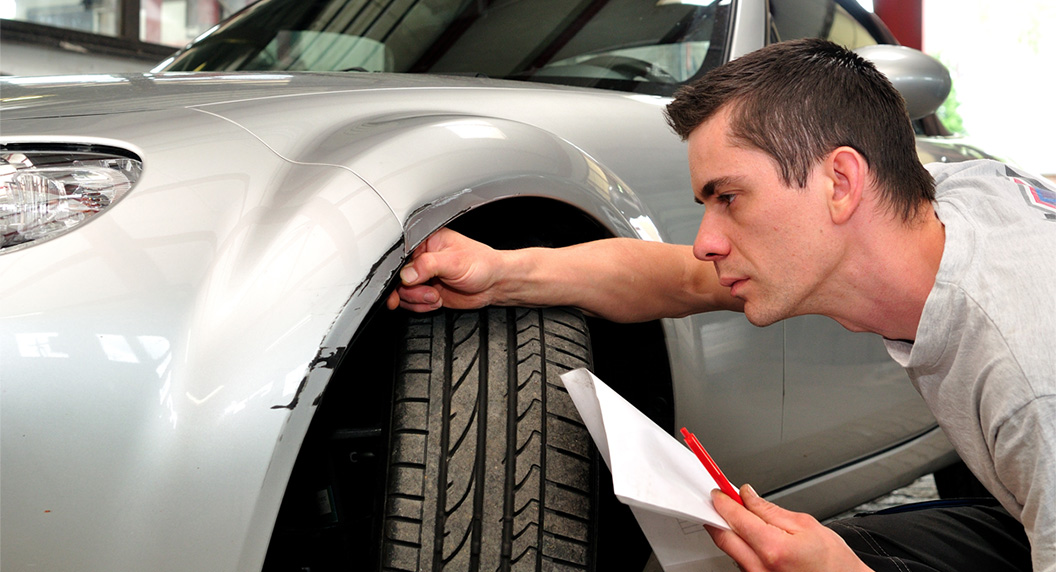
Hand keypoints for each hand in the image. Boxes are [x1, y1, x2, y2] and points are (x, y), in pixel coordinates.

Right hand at [386, 228, 505, 311]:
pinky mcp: (425, 291)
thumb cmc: (481, 264)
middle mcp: (421, 258)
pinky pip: (411, 302)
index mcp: (425, 241)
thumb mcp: (454, 261)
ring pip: (402, 292)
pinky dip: (421, 306)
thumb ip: (427, 265)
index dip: (398, 271)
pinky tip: (437, 301)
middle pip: (398, 277)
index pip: (400, 255)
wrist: (494, 285)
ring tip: (436, 296)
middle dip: (411, 290)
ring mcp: (422, 276)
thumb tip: (406, 274)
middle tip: (428, 292)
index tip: (403, 283)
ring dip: (417, 299)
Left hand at [706, 485, 871, 571]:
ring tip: (741, 517)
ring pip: (730, 550)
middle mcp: (760, 567)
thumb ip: (770, 509)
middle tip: (721, 502)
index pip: (736, 518)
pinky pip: (740, 562)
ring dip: (730, 531)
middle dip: (719, 516)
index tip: (719, 491)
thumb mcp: (805, 524)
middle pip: (724, 536)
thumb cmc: (834, 562)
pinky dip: (740, 546)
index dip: (724, 500)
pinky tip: (750, 537)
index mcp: (773, 548)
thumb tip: (748, 496)